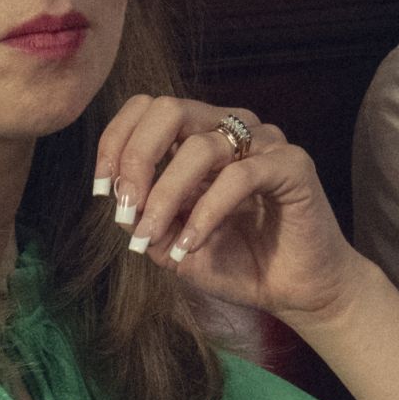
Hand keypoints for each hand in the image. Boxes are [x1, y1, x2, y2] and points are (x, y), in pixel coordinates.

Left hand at [96, 94, 366, 330]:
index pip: (147, 109)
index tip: (103, 191)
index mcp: (200, 133)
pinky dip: (205, 212)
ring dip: (165, 196)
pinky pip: (238, 176)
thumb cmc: (237, 261)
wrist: (295, 291)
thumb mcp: (172, 241)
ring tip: (154, 237)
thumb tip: (118, 200)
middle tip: (125, 207)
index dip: (116, 142)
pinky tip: (191, 243)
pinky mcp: (292, 165)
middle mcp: (231, 127)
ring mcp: (264, 142)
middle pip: (169, 109)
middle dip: (136, 158)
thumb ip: (145, 216)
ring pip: (200, 146)